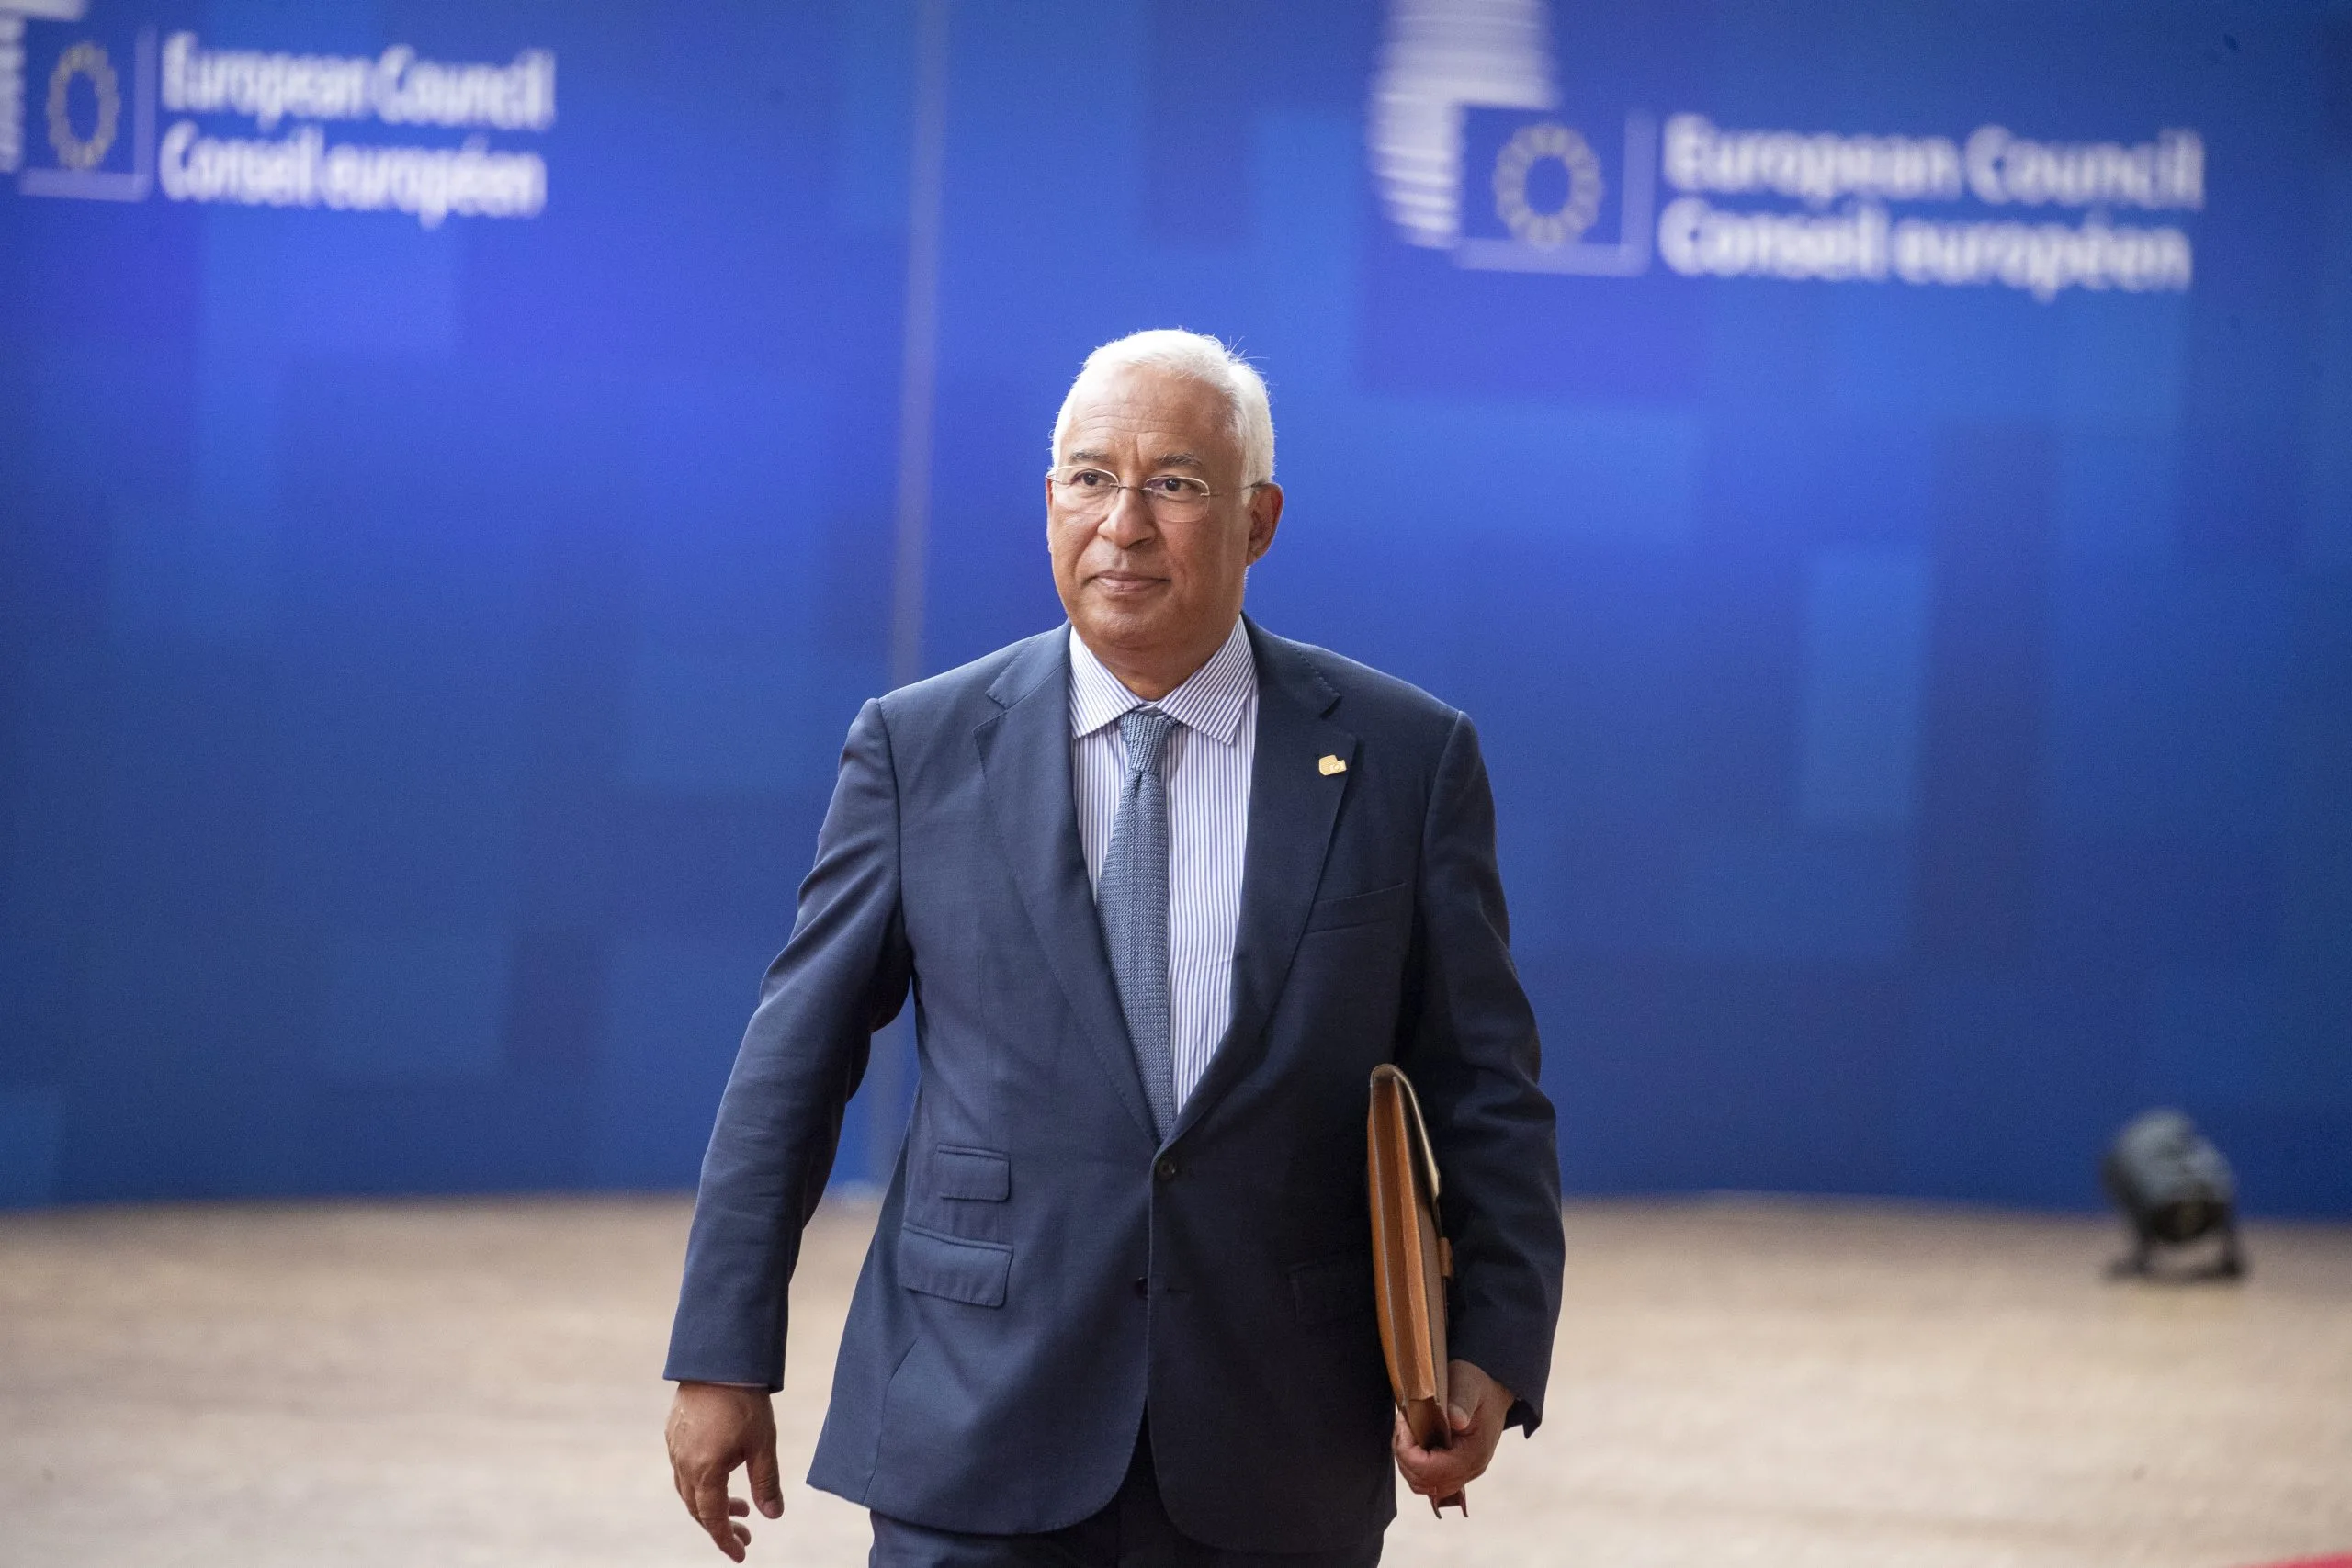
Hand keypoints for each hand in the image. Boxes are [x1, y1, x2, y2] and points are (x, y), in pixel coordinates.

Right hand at [665, 1381, 782, 1560]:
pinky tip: (721, 1473)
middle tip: (745, 1532)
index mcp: (704, 1471)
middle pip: (696, 1508)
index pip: (712, 1518)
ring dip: (711, 1503)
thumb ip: (766, 1483)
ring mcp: (675, 1447)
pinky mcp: (673, 1432)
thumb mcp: (762, 1444)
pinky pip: (683, 1468)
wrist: (719, 1359)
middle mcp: (683, 1463)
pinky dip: (701, 1482)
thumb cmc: (744, 1400)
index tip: (742, 1554)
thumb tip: (773, 1516)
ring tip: (740, 1505)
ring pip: (688, 1490)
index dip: (726, 1540)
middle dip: (720, 1525)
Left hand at [1392, 1359, 1515, 1512]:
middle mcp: (1469, 1470)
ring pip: (1423, 1485)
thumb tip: (1455, 1419)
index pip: (1432, 1471)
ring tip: (1407, 1432)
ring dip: (1407, 1461)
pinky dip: (1414, 1465)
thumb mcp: (1469, 1384)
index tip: (1404, 1422)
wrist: (1492, 1394)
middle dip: (1404, 1455)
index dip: (1409, 1451)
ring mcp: (1462, 1473)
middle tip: (1403, 1424)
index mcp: (1473, 1454)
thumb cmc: (1479, 1388)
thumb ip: (1462, 1401)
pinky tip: (1413, 1442)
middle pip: (1425, 1482)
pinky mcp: (1454, 1471)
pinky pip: (1428, 1481)